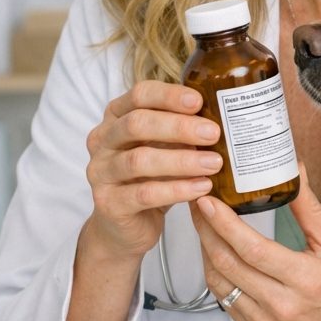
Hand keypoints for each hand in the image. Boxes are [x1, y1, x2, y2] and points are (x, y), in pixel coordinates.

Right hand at [82, 80, 222, 259]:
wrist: (126, 225)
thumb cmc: (149, 178)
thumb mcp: (164, 147)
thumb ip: (180, 131)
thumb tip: (219, 117)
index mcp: (116, 117)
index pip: (139, 95)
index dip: (169, 95)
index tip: (199, 101)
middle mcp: (102, 140)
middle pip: (136, 124)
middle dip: (178, 127)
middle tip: (213, 133)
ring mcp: (100, 172)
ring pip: (139, 160)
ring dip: (182, 161)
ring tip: (214, 164)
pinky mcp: (108, 203)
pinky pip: (144, 194)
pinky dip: (177, 190)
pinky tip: (201, 188)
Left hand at [190, 167, 320, 320]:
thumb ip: (309, 208)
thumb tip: (294, 171)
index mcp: (305, 279)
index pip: (253, 248)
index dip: (224, 223)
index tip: (208, 201)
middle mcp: (281, 304)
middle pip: (228, 263)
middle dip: (206, 229)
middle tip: (197, 204)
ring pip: (219, 282)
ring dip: (205, 250)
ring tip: (203, 224)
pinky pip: (223, 299)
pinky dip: (215, 272)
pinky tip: (214, 252)